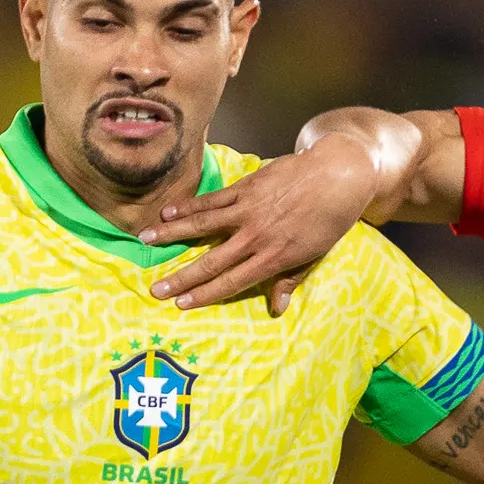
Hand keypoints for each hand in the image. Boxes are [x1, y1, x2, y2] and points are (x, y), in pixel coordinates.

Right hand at [144, 140, 381, 314]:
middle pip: (212, 261)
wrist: (338, 175)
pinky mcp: (246, 187)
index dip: (205, 295)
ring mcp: (249, 210)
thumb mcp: (315, 255)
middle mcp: (257, 236)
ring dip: (172, 233)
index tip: (182, 305)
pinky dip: (189, 206)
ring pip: (203, 225)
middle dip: (182, 277)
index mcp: (274, 257)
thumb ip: (291, 279)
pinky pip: (212, 199)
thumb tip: (277, 308)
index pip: (233, 281)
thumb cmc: (330, 218)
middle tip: (156, 289)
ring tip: (146, 240)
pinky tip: (168, 211)